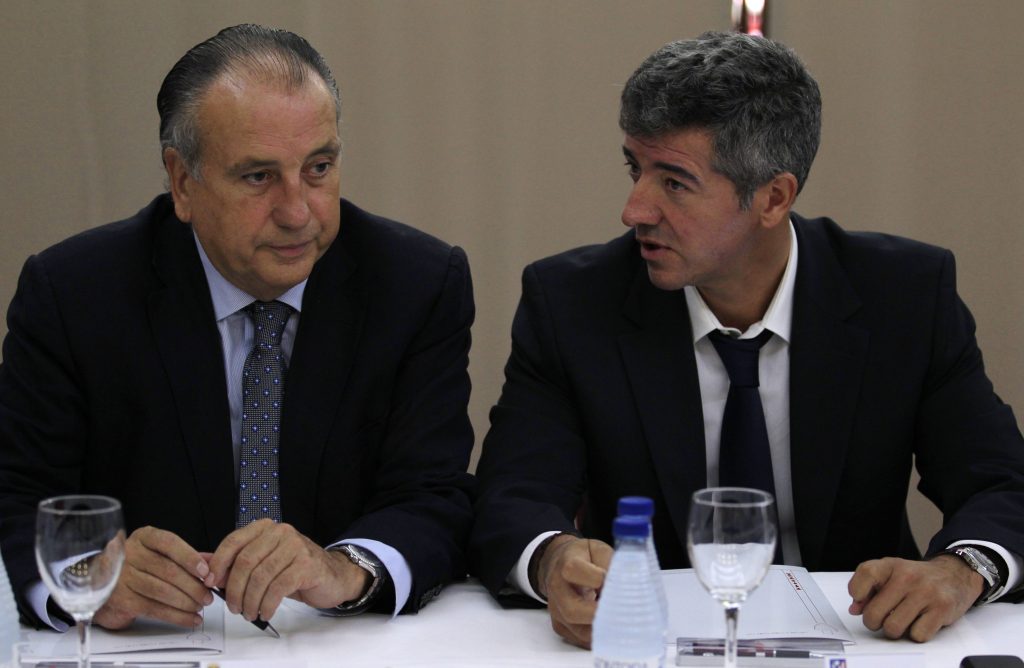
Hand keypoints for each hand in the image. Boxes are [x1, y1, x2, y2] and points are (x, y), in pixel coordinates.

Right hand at [93, 526, 212, 629]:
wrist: (103, 585)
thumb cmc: (139, 567)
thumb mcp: (160, 554)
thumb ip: (187, 556)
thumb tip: (214, 563)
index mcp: (144, 538)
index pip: (169, 543)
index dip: (190, 557)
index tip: (206, 571)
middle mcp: (130, 554)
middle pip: (168, 570)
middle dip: (193, 585)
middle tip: (208, 596)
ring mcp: (122, 577)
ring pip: (162, 591)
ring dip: (186, 602)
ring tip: (200, 606)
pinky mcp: (122, 600)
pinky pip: (154, 609)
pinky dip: (176, 616)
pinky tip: (190, 619)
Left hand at [206, 519, 369, 621]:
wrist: (332, 575)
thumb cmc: (294, 569)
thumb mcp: (263, 562)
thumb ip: (234, 561)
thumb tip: (202, 563)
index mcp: (265, 528)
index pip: (234, 541)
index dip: (218, 564)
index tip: (211, 583)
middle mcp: (280, 532)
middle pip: (245, 562)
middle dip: (234, 589)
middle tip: (234, 607)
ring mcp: (295, 546)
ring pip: (260, 577)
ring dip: (250, 601)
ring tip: (249, 613)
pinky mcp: (306, 565)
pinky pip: (278, 588)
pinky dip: (267, 604)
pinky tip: (266, 612)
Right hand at [536, 535, 612, 648]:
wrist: (560, 564)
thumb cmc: (585, 557)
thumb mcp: (600, 550)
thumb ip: (611, 564)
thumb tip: (624, 585)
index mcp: (566, 564)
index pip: (572, 570)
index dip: (595, 577)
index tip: (611, 580)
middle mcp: (556, 588)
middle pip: (572, 610)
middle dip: (600, 614)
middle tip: (620, 611)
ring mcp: (556, 610)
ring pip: (579, 631)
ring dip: (603, 628)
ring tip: (619, 619)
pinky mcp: (560, 626)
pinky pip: (581, 639)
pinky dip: (599, 636)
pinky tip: (611, 626)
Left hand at [847, 555, 983, 641]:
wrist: (954, 575)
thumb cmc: (916, 578)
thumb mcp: (889, 574)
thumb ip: (867, 588)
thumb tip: (855, 610)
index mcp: (891, 565)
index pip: (866, 574)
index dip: (857, 592)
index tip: (861, 601)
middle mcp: (907, 577)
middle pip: (874, 613)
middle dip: (874, 622)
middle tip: (882, 619)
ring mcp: (925, 593)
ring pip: (893, 628)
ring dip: (894, 631)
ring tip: (900, 621)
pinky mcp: (941, 609)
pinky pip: (917, 635)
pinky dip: (916, 634)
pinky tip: (919, 622)